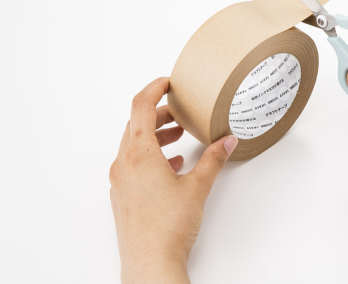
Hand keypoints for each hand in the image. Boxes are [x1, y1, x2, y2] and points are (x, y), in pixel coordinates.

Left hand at [109, 77, 237, 283]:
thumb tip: (227, 141)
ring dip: (155, 135)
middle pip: (136, 124)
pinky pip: (133, 165)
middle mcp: (124, 164)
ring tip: (178, 135)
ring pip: (133, 145)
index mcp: (139, 154)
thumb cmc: (168, 227)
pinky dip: (151, 156)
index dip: (154, 89)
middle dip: (159, 113)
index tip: (167, 82)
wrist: (150, 264)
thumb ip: (214, 159)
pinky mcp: (123, 196)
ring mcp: (120, 181)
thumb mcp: (198, 187)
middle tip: (179, 111)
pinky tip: (172, 165)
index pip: (140, 106)